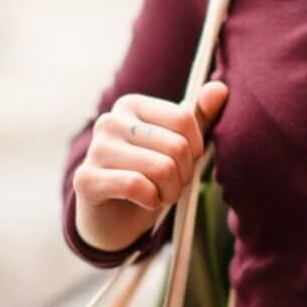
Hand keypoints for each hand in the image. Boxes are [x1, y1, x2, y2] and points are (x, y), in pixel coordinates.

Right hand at [72, 81, 228, 251]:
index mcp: (132, 105)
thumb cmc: (150, 174)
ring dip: (171, 191)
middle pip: (176, 146)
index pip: (184, 118)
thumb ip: (200, 116)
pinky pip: (137, 186)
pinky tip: (147, 202)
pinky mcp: (86, 179)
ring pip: (161, 168)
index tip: (186, 162)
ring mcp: (95, 149)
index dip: (196, 148)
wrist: (114, 217)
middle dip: (184, 174)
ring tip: (161, 194)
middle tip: (172, 184)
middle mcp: (110, 120)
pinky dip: (152, 200)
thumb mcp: (178, 144)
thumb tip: (220, 88)